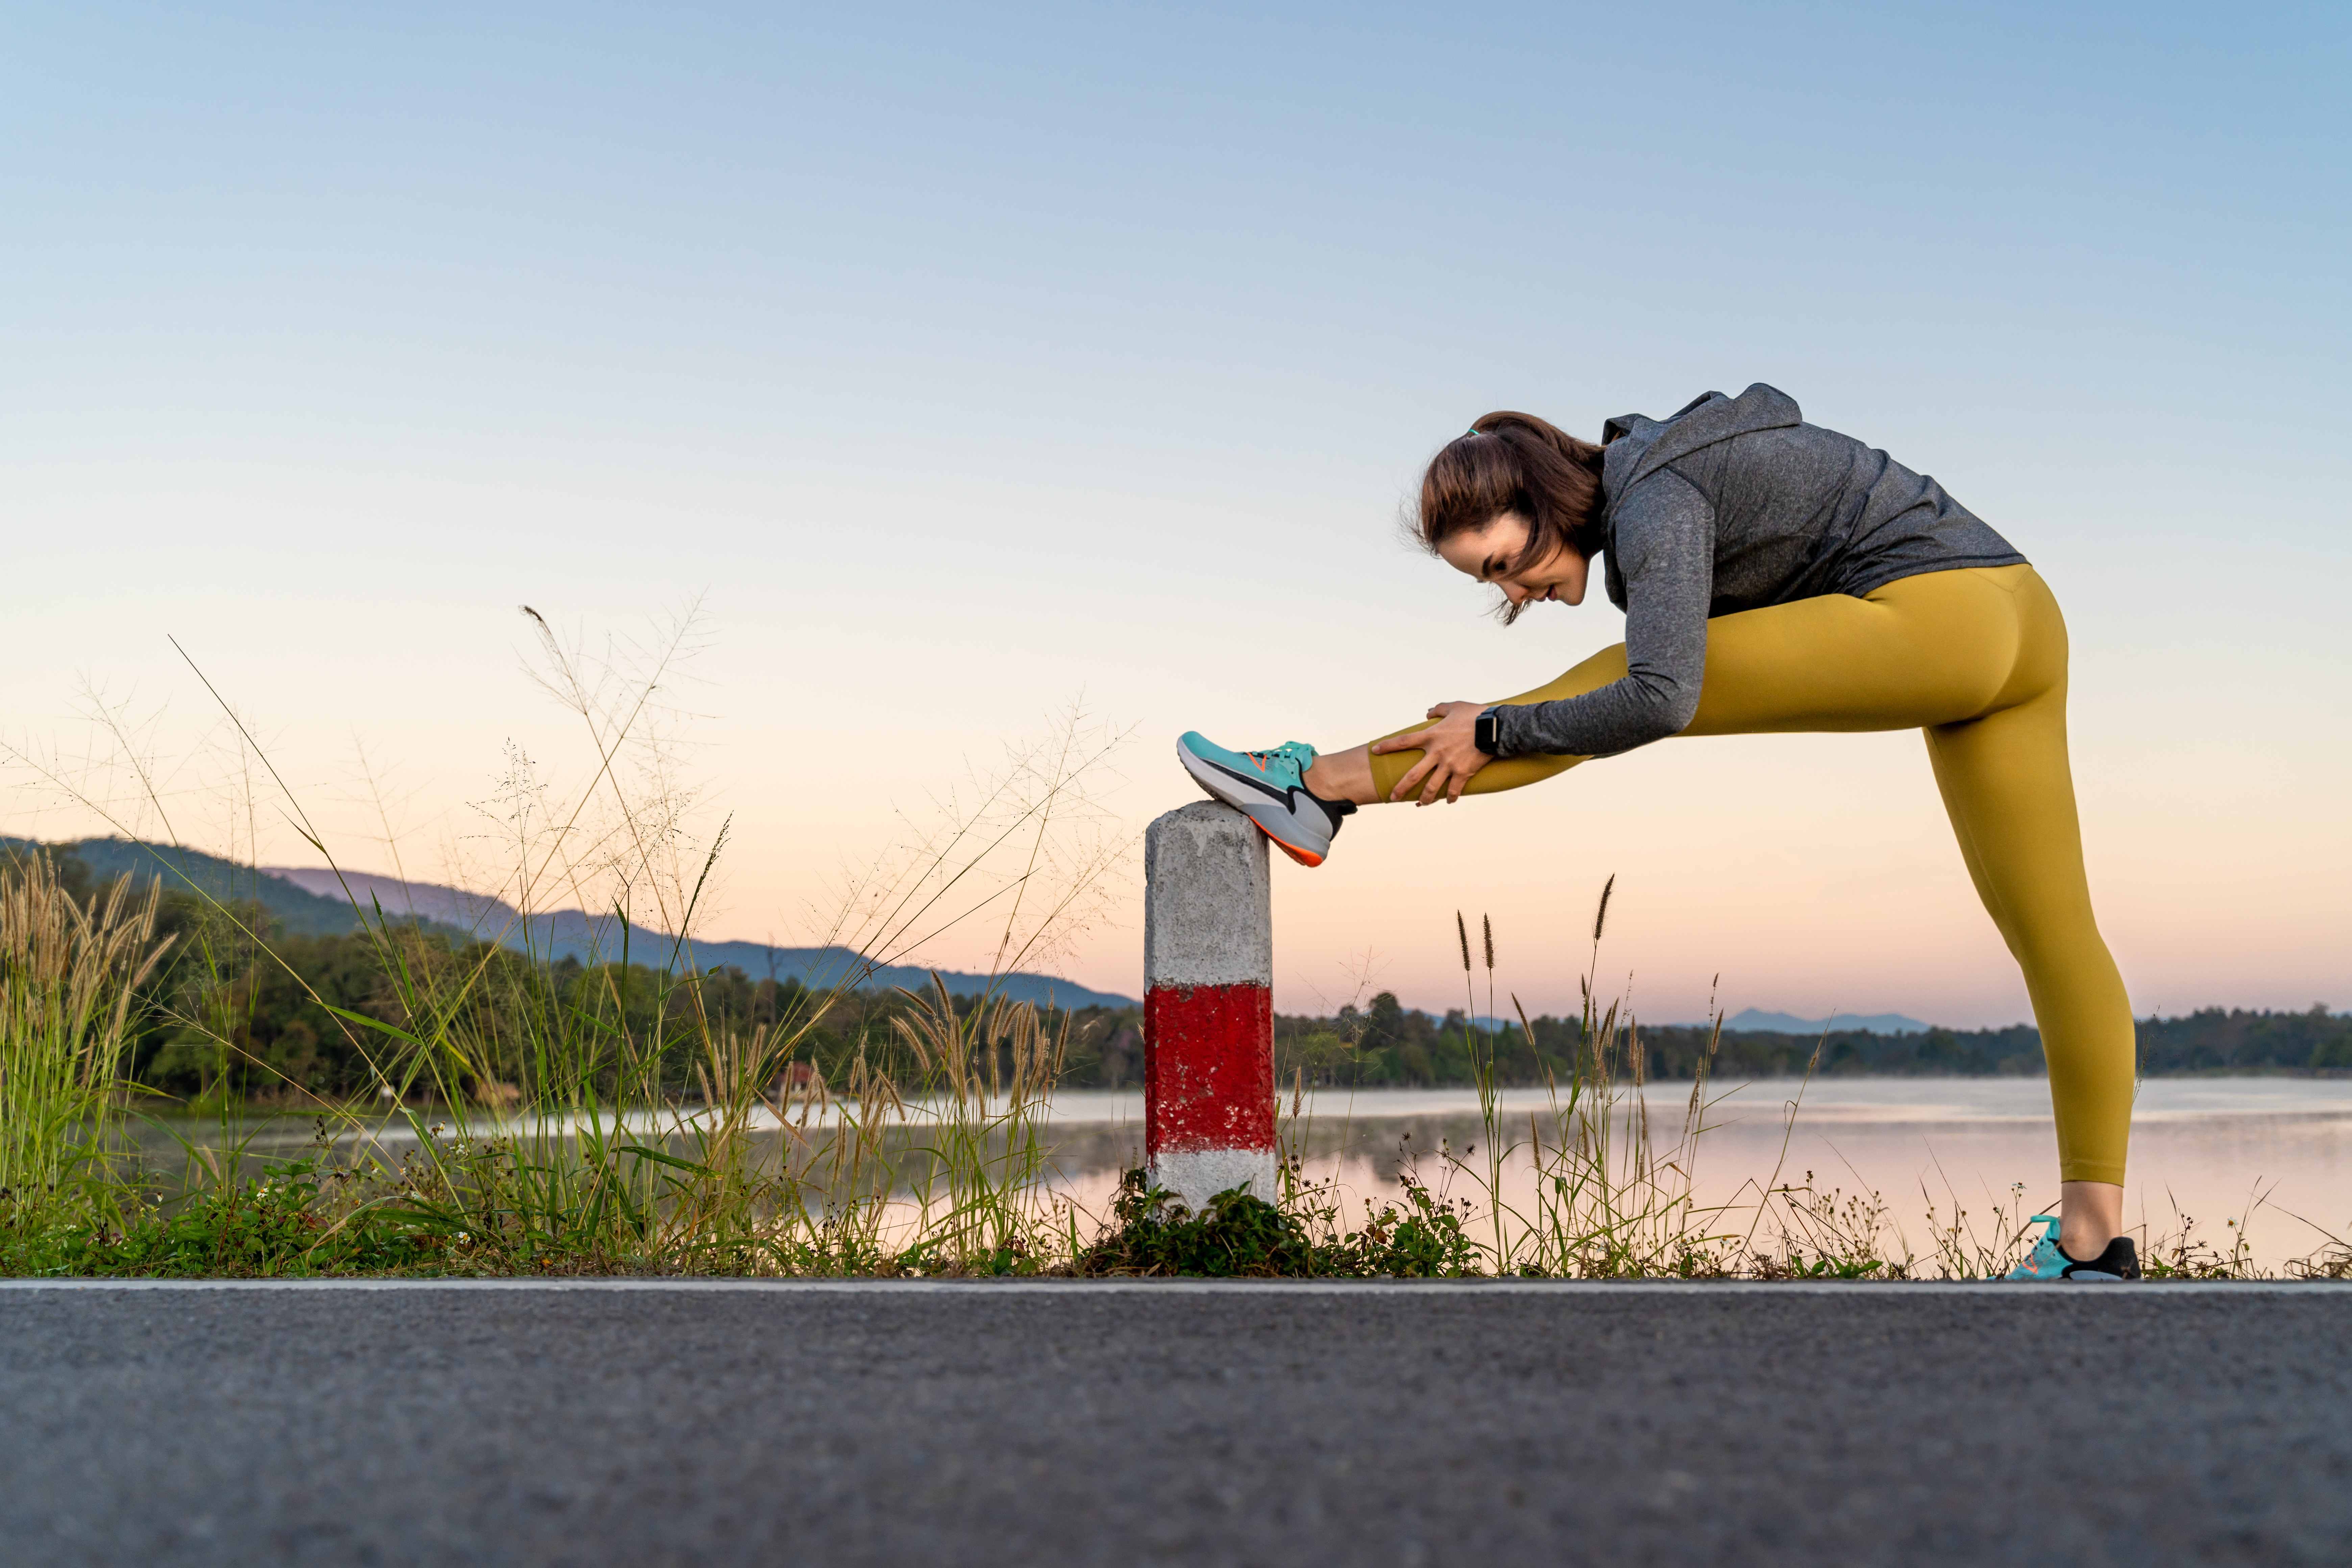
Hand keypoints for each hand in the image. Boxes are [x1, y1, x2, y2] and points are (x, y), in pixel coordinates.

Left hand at [1370, 701, 1491, 804]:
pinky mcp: (1464, 773)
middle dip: (1401, 788)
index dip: (1387, 746)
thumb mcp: (1455, 706)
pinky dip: (1451, 797)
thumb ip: (1439, 709)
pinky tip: (1448, 801)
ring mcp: (1450, 765)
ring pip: (1432, 787)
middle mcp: (1437, 753)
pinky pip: (1454, 790)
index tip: (1375, 751)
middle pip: (1413, 775)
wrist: (1496, 727)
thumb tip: (1428, 713)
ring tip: (1419, 805)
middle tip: (1392, 797)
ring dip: (1424, 799)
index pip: (1403, 742)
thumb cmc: (1475, 714)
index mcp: (1431, 736)